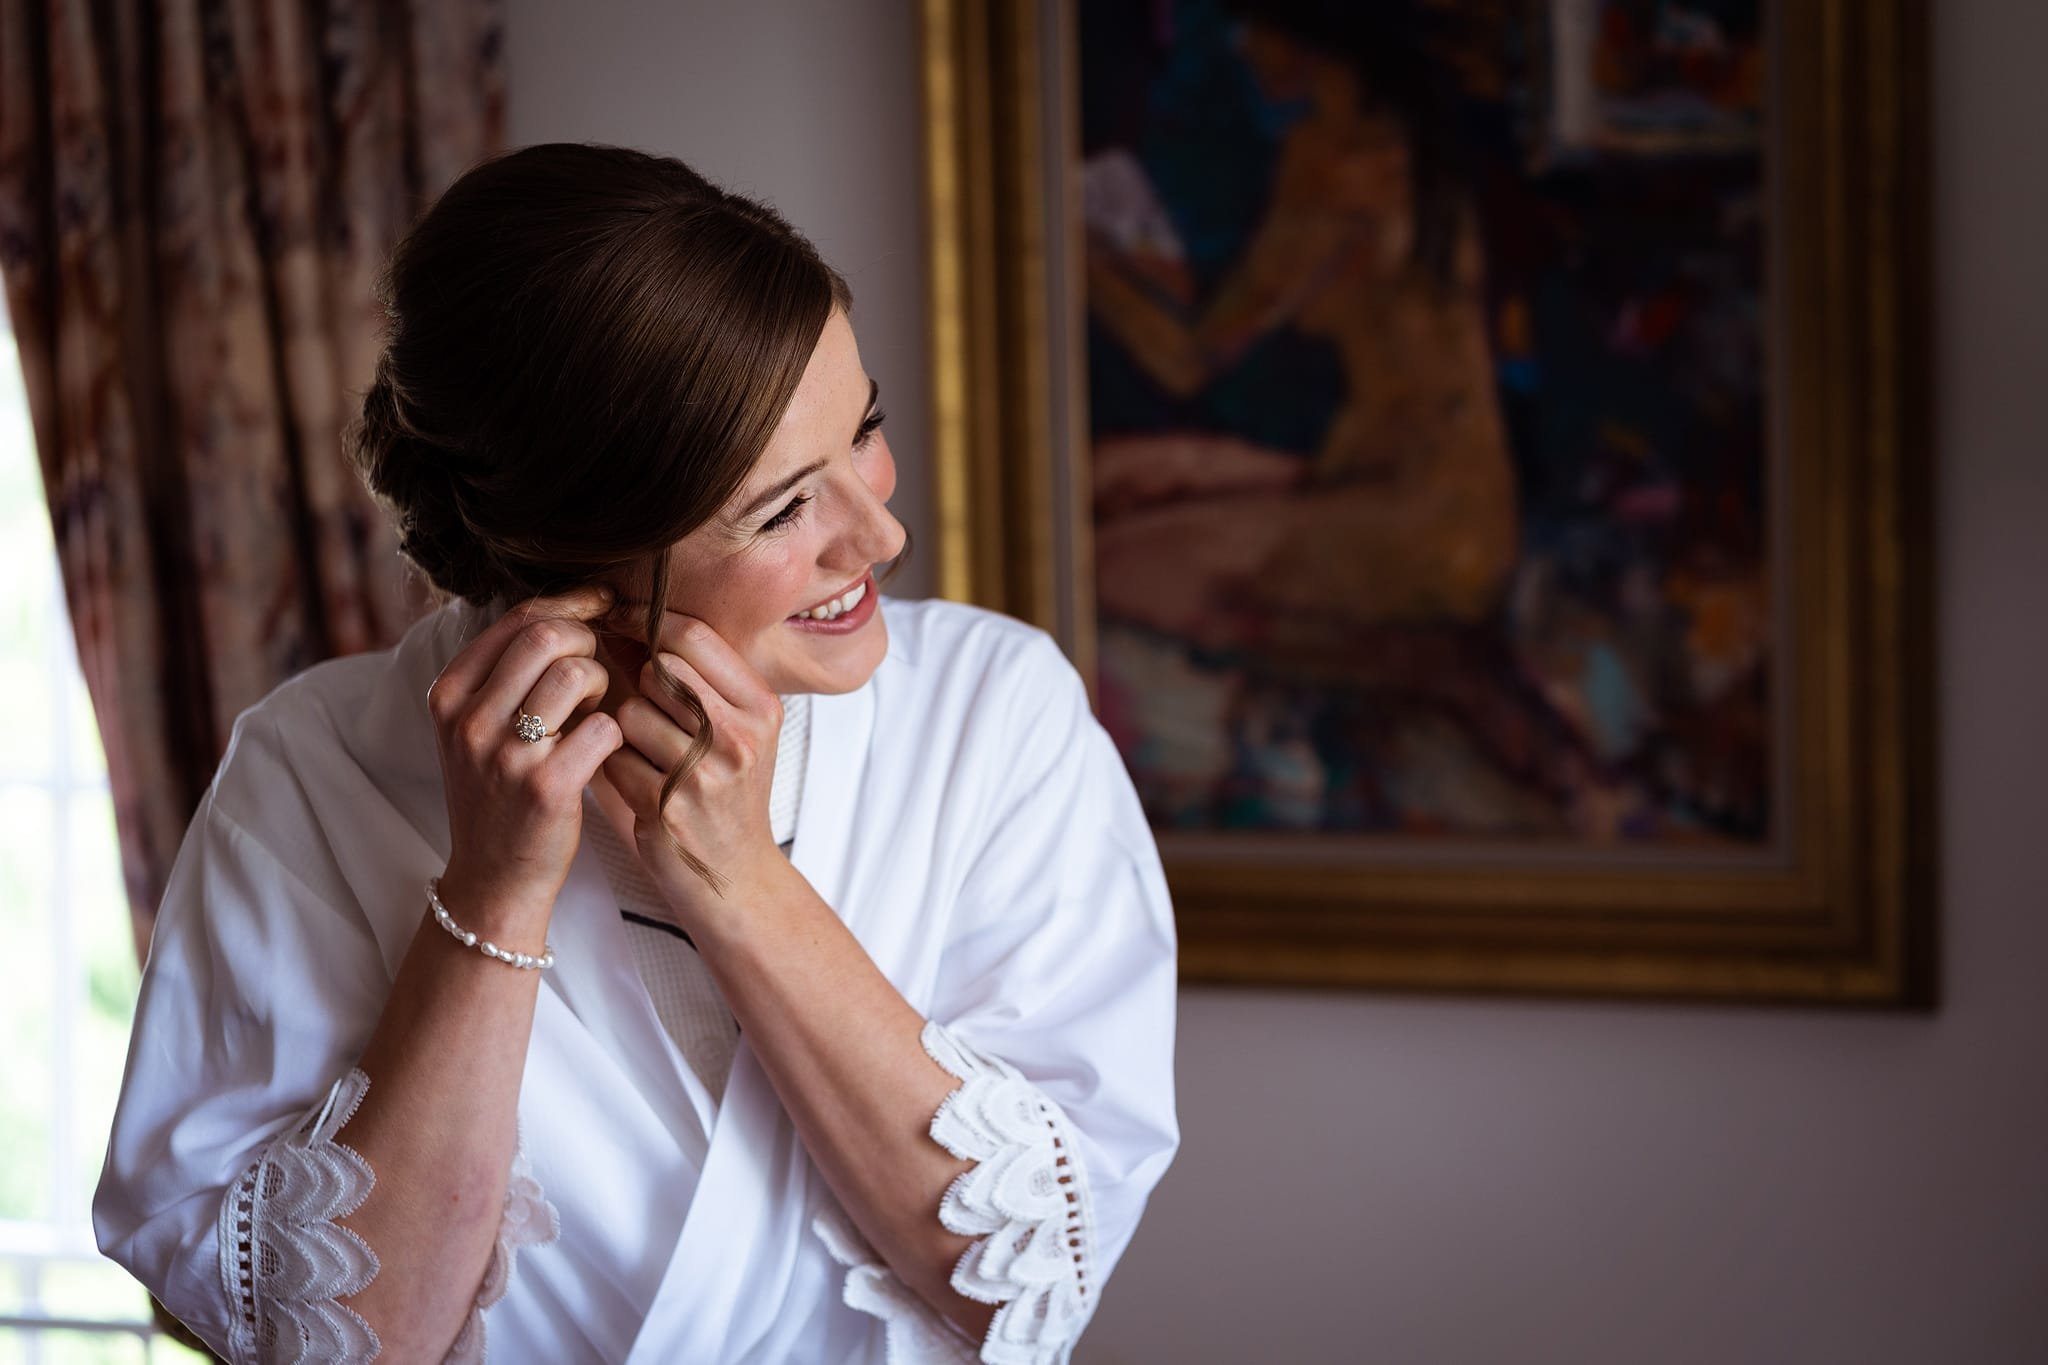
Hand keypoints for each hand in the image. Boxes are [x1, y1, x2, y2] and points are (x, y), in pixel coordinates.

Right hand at [427, 586, 623, 933]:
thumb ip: (509, 673)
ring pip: (576, 673)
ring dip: (603, 683)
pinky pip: (604, 726)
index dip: (569, 602)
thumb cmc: (499, 793)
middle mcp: (469, 720)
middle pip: (546, 635)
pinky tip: (605, 747)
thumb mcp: (478, 728)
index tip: (600, 604)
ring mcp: (505, 755)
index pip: (517, 619)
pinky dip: (616, 730)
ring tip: (596, 709)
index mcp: (448, 695)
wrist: (493, 877)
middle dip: (588, 639)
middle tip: (599, 664)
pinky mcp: (547, 788)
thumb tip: (572, 609)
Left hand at [598, 609, 790, 934]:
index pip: (693, 637)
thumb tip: (627, 617)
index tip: (619, 621)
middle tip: (649, 709)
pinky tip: (636, 779)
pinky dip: (613, 763)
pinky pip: (613, 756)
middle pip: (657, 670)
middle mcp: (739, 737)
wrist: (736, 874)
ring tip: (647, 752)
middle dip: (639, 684)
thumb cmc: (729, 793)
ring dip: (624, 728)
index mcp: (761, 707)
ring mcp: (703, 774)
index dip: (646, 622)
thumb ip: (698, 678)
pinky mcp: (666, 807)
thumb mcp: (739, 730)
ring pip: (629, 712)